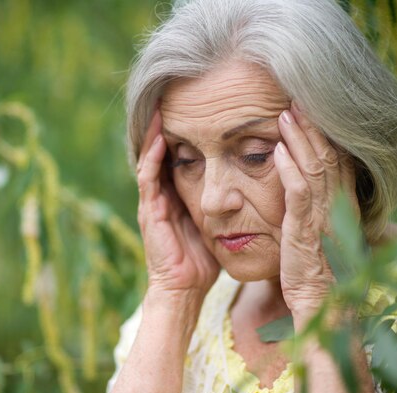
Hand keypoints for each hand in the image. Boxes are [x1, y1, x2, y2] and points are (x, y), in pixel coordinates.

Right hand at [136, 110, 219, 303]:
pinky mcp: (149, 212)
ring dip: (153, 135)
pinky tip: (158, 139)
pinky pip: (148, 179)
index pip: (176, 159)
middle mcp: (162, 196)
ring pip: (150, 160)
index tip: (194, 112)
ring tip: (159, 108)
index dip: (182, 135)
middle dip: (163, 127)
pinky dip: (151, 158)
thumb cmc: (202, 261)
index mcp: (176, 197)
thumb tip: (249, 189)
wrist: (184, 289)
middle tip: (170, 98)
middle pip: (160, 154)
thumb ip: (222, 206)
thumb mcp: (214, 226)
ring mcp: (152, 203)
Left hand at [273, 102, 358, 318]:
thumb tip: (301, 186)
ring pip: (313, 168)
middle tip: (295, 100)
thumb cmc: (317, 270)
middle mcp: (335, 206)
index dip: (322, 134)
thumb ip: (314, 208)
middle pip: (327, 156)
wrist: (320, 304)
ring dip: (298, 139)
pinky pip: (298, 193)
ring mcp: (322, 217)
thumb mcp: (318, 233)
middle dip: (311, 127)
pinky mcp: (305, 230)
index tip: (308, 110)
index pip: (334, 160)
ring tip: (284, 115)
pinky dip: (288, 169)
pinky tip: (277, 150)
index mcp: (340, 205)